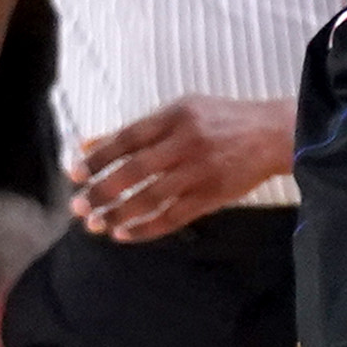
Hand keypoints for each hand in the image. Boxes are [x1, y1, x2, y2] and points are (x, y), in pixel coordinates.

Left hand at [70, 96, 288, 240]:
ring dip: (118, 214)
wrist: (273, 135)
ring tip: (96, 223)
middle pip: (134, 171)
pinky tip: (124, 234)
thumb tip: (89, 145)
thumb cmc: (222, 120)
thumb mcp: (180, 111)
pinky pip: (172, 217)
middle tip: (79, 205)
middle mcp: (185, 143)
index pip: (126, 139)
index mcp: (175, 117)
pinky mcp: (212, 196)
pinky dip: (146, 228)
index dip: (97, 158)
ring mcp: (199, 172)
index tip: (74, 173)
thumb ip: (137, 130)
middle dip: (101, 190)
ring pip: (150, 198)